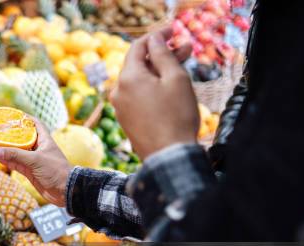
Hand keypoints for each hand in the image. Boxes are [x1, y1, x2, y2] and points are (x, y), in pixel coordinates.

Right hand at [0, 120, 71, 206]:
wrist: (66, 191)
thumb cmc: (56, 171)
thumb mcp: (35, 160)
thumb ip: (16, 155)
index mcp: (44, 140)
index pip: (35, 124)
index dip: (25, 118)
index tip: (13, 115)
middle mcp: (39, 149)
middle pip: (23, 138)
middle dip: (11, 135)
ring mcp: (34, 161)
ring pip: (17, 152)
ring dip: (7, 149)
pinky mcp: (30, 172)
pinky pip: (16, 164)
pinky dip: (8, 161)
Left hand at [111, 27, 198, 159]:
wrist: (168, 157)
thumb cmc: (176, 117)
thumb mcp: (175, 79)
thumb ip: (163, 55)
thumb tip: (154, 40)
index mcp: (128, 78)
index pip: (138, 47)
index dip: (156, 36)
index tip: (173, 30)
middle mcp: (118, 91)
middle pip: (138, 64)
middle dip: (161, 54)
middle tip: (185, 48)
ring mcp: (120, 108)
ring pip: (139, 81)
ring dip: (158, 72)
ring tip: (182, 67)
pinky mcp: (126, 121)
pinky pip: (138, 96)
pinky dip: (152, 88)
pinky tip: (169, 88)